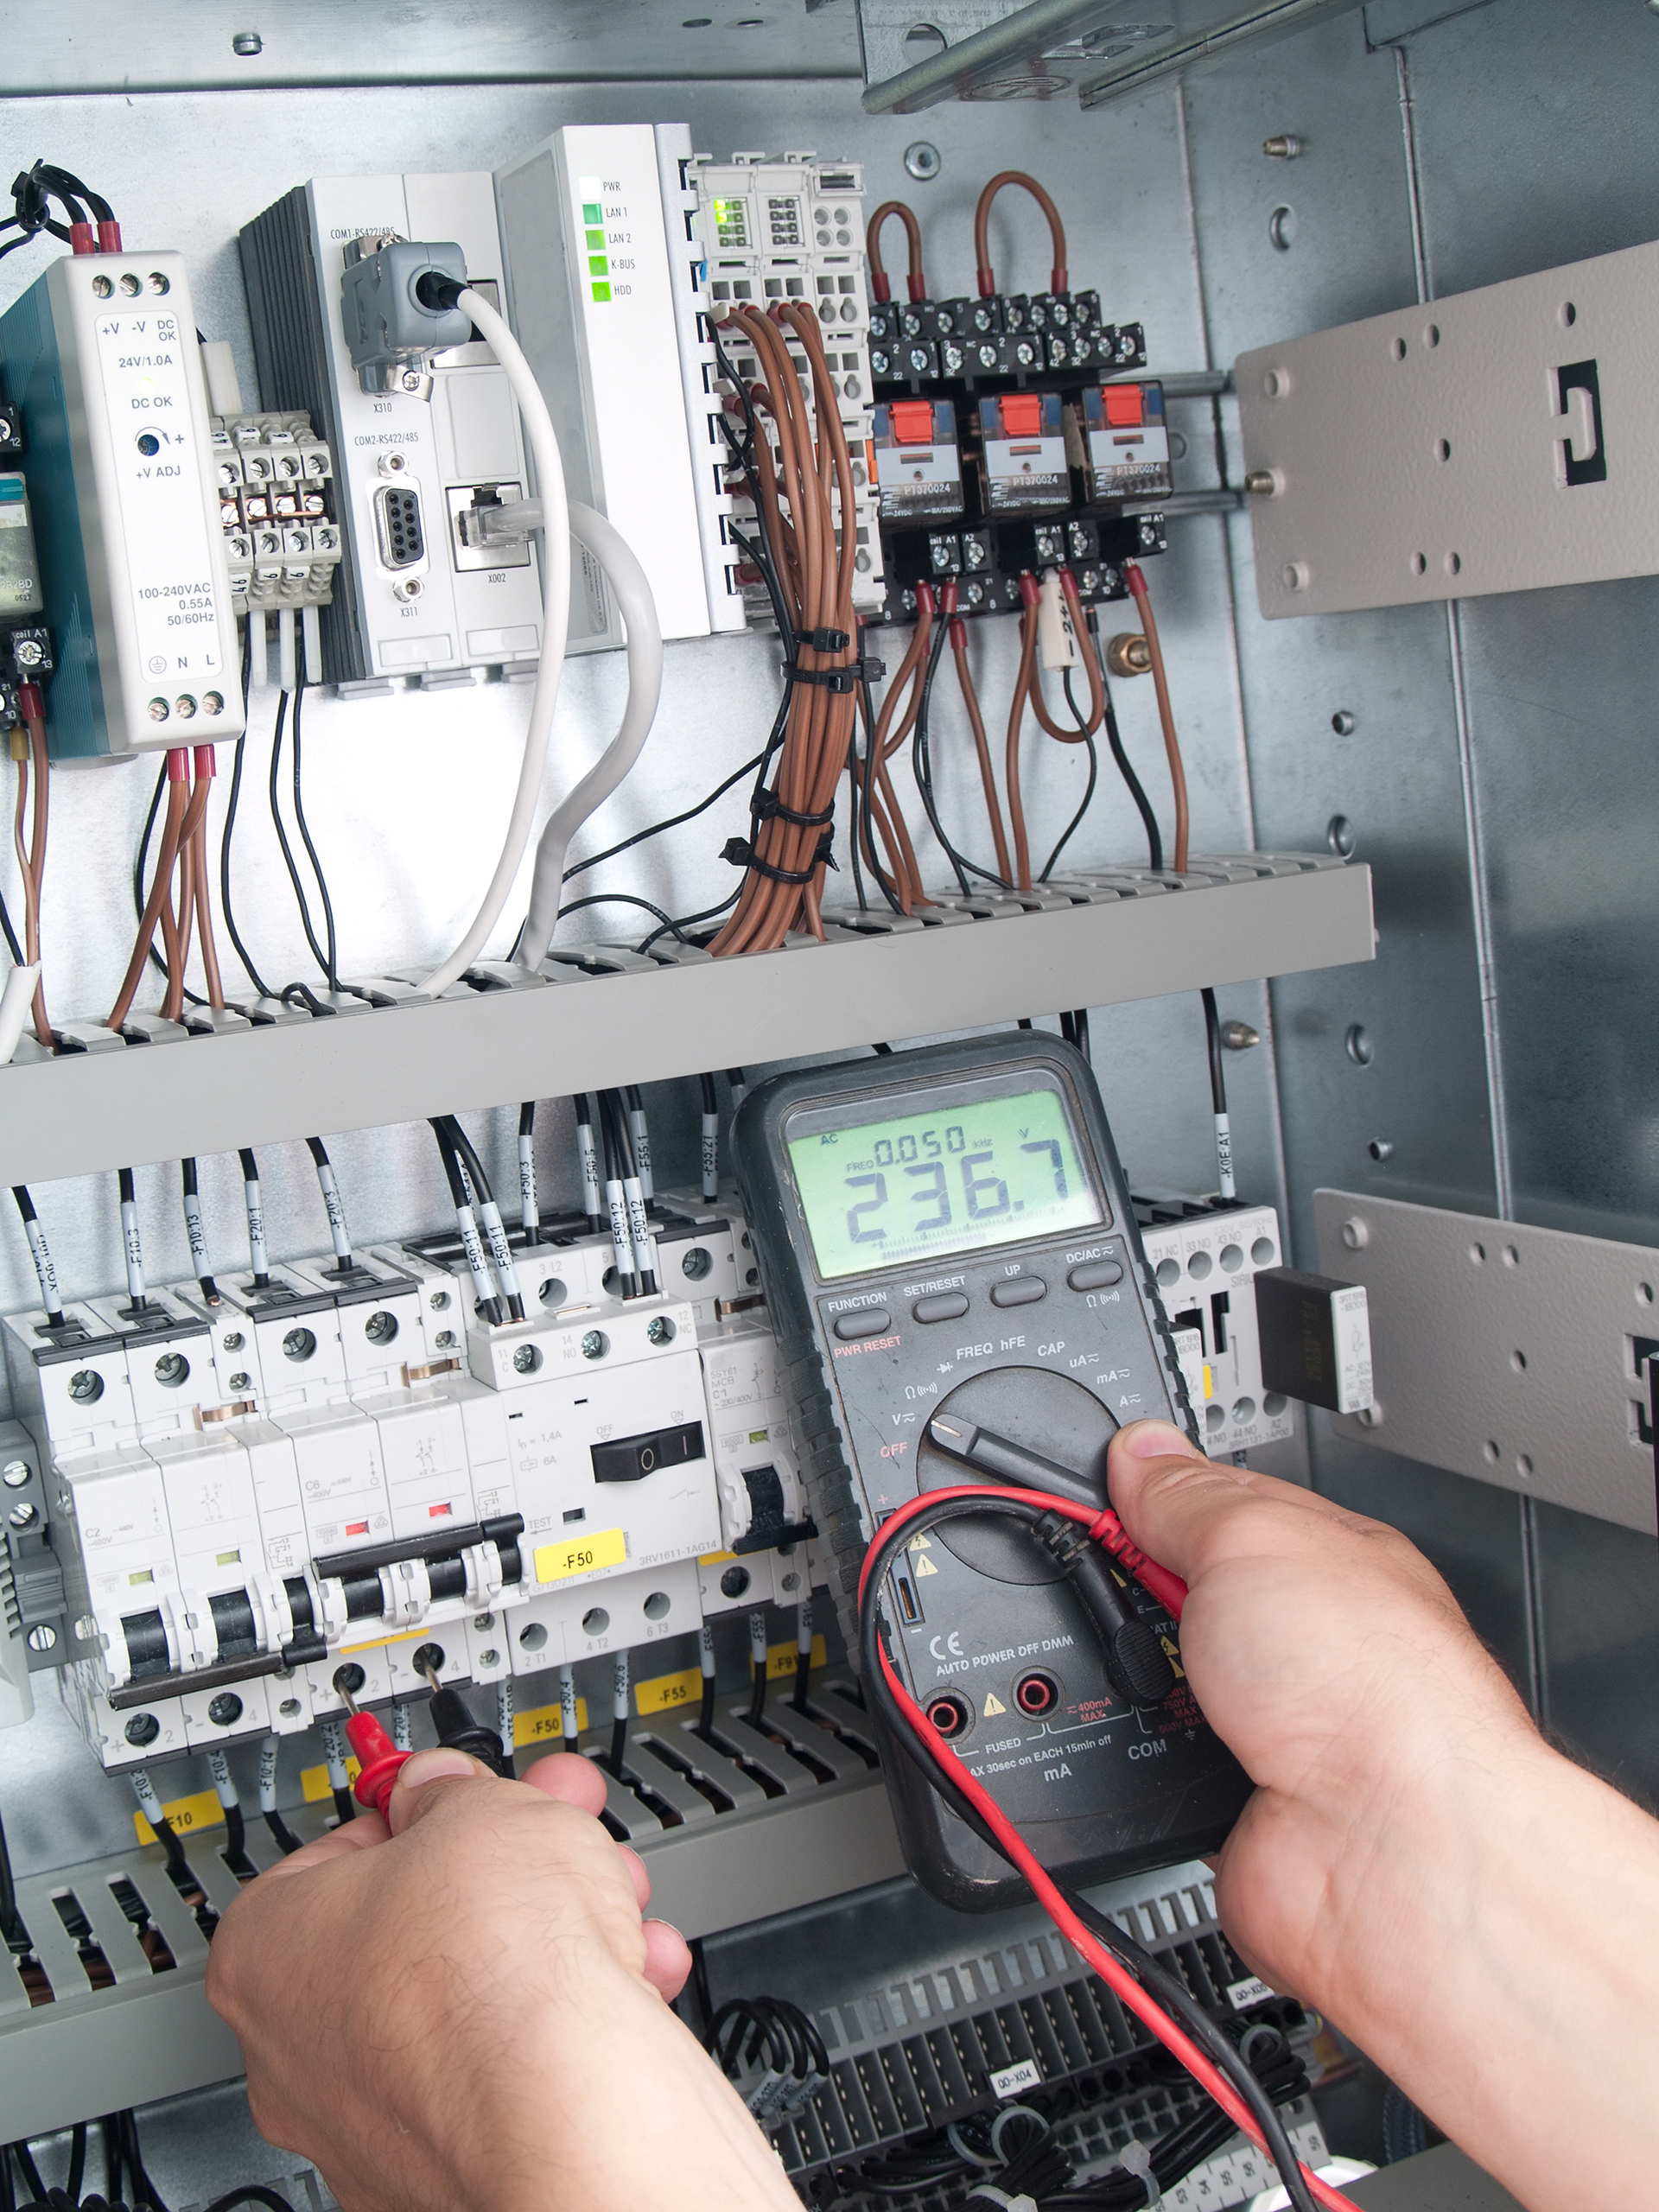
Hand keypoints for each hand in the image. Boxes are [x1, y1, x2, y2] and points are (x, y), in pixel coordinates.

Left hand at [207, 1748, 796, 2211]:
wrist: (569, 2104)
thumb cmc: (495, 1969)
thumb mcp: (478, 1809)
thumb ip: (449, 1792)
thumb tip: (437, 1793)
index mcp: (264, 1953)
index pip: (339, 1852)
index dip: (427, 1809)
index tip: (468, 1795)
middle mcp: (297, 2055)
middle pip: (413, 1928)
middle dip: (505, 1874)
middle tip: (556, 1836)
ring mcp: (372, 2126)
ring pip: (469, 2004)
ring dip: (550, 1942)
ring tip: (614, 1906)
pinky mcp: (451, 2170)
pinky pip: (509, 2072)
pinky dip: (568, 2023)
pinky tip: (627, 1980)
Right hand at [1107, 1420, 1658, 2211]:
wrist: (1395, 1858)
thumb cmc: (1378, 1690)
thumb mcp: (1254, 1537)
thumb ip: (1188, 1497)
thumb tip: (1141, 1456)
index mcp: (1324, 1563)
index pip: (1223, 1509)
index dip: (1157, 1499)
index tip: (1095, 1493)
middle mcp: (1304, 1650)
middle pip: (1182, 1598)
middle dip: (1133, 1593)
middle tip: (1099, 1582)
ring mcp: (1270, 1734)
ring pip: (1159, 1685)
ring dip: (1129, 1680)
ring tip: (1126, 1666)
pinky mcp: (1231, 1810)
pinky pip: (1149, 1769)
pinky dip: (1125, 1760)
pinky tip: (1131, 1738)